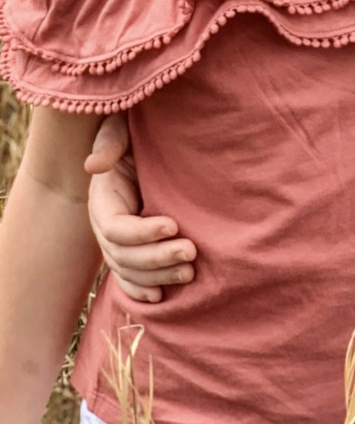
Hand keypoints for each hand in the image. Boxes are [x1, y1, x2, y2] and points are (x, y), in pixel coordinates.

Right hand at [86, 114, 197, 302]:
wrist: (148, 142)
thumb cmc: (137, 130)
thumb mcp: (121, 126)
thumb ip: (111, 140)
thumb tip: (94, 165)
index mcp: (103, 198)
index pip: (116, 227)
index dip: (142, 232)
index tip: (173, 225)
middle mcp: (106, 223)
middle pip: (123, 254)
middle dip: (157, 258)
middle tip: (191, 252)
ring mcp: (116, 240)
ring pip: (129, 270)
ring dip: (157, 276)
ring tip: (189, 272)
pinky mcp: (131, 248)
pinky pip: (128, 278)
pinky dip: (141, 291)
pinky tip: (160, 297)